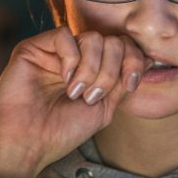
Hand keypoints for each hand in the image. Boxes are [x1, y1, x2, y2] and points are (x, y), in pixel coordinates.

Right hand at [0, 26, 149, 177]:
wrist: (30, 142)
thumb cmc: (62, 131)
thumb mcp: (104, 108)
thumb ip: (122, 82)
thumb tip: (147, 59)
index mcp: (93, 70)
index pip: (124, 47)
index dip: (133, 61)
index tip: (131, 84)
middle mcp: (76, 58)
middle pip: (112, 42)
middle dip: (110, 71)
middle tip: (92, 96)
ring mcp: (55, 52)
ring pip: (92, 38)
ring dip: (91, 69)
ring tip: (76, 92)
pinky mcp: (34, 48)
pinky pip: (64, 35)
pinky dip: (71, 58)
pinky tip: (65, 79)